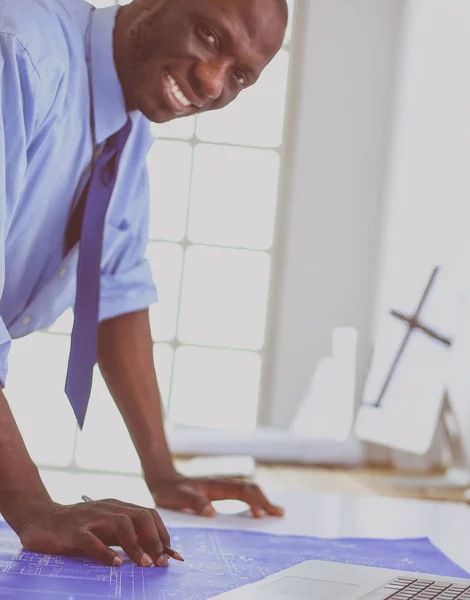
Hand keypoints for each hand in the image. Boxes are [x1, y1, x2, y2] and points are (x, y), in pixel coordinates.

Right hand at [18, 498, 169, 566]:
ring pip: (121, 524)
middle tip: (160, 562)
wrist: (42, 519)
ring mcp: (91, 517)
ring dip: (136, 546)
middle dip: (154, 539)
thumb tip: (155, 553)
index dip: (162, 534)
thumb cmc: (79, 527)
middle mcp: (108, 508)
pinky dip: (106, 553)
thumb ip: (128, 538)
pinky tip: (115, 564)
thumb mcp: (106, 529)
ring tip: (144, 564)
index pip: (149, 514)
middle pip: (141, 516)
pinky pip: (92, 540)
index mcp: (118, 506)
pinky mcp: (74, 530)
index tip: (170, 555)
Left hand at [151, 475, 283, 518]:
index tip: (261, 516)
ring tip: (275, 511)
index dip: (254, 502)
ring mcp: (222, 487)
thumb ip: (194, 503)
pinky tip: (256, 510)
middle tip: (280, 514)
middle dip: (266, 500)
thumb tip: (212, 513)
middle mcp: (223, 484)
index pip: (243, 491)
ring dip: (263, 500)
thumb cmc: (171, 490)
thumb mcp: (180, 497)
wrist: (163, 480)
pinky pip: (242, 495)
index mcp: (217, 485)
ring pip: (248, 490)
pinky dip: (254, 501)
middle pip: (251, 489)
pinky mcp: (220, 492)